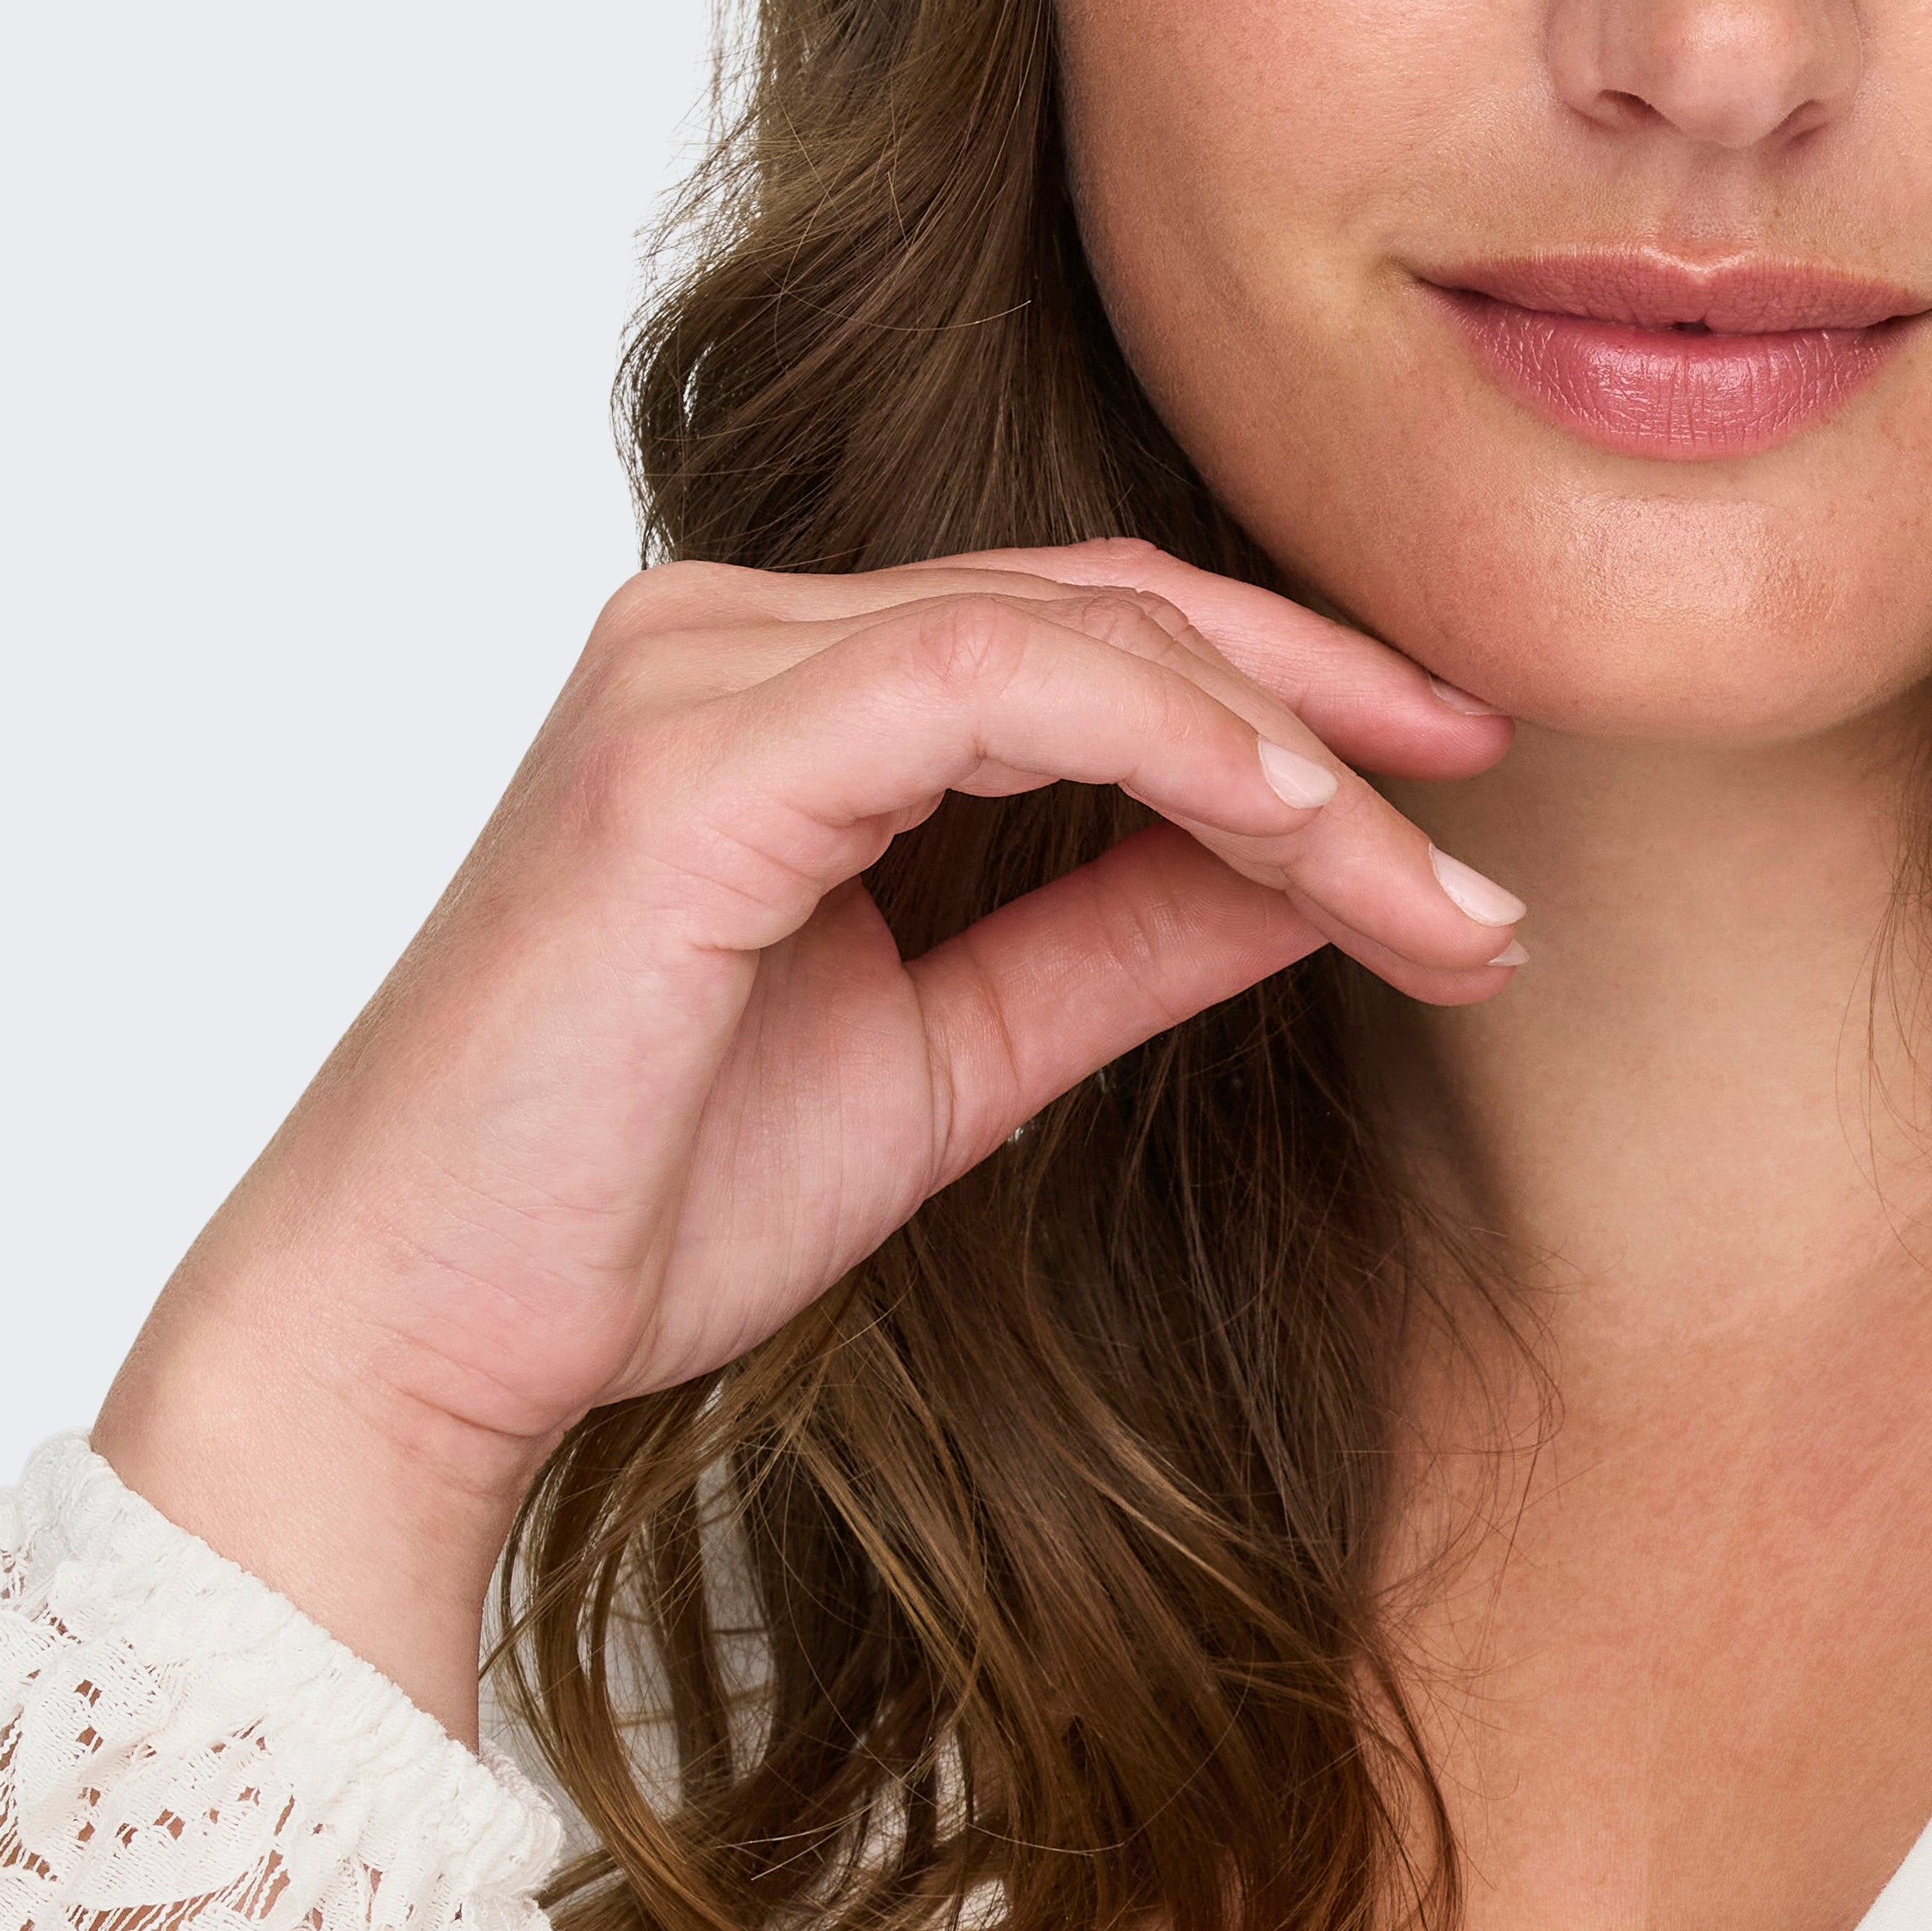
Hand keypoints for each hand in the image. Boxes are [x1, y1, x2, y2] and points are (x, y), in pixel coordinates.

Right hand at [92, 542, 1517, 1731]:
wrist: (433, 1327)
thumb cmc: (641, 1203)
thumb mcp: (957, 1058)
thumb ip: (1119, 942)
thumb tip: (1315, 877)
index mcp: (782, 696)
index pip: (1090, 635)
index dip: (1294, 697)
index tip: (1461, 801)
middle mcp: (731, 637)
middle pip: (1106, 602)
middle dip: (1330, 699)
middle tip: (1498, 787)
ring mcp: (702, 672)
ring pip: (1075, 632)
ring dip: (1290, 746)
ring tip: (1434, 868)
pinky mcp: (692, 752)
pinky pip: (987, 682)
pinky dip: (1170, 738)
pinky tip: (1301, 823)